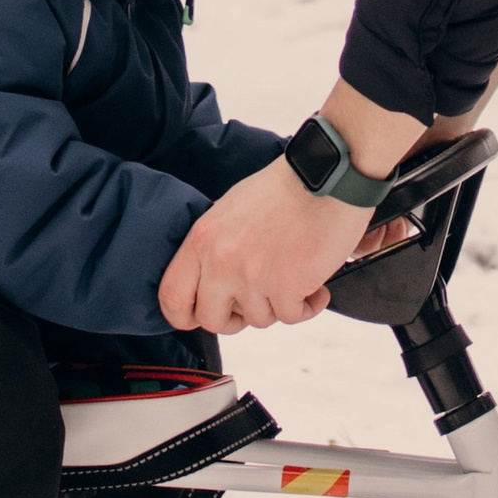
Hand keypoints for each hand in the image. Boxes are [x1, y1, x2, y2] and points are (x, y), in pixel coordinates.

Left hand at [159, 163, 413, 334]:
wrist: (326, 176)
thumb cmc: (285, 188)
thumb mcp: (230, 211)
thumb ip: (215, 248)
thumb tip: (211, 282)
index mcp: (202, 240)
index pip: (171, 297)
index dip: (186, 315)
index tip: (201, 315)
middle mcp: (221, 261)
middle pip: (212, 320)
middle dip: (237, 318)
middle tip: (256, 303)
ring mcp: (252, 277)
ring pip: (259, 319)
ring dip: (279, 305)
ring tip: (294, 278)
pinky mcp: (285, 287)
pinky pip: (293, 316)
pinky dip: (308, 305)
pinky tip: (315, 285)